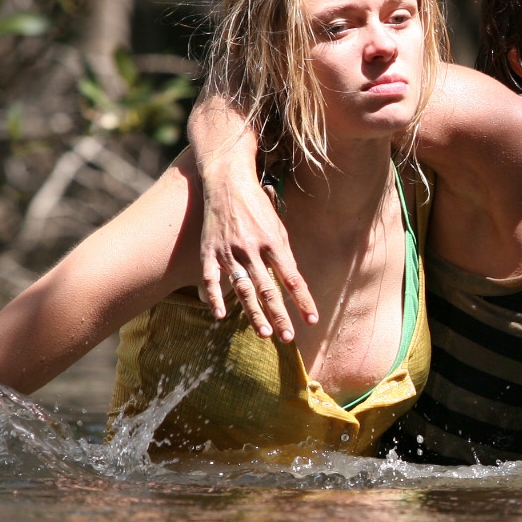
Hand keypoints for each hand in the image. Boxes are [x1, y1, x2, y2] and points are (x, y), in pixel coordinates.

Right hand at [194, 160, 316, 341]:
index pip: (293, 279)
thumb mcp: (278, 227)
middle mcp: (253, 249)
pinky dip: (214, 298)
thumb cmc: (258, 207)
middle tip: (287, 338)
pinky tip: (220, 316)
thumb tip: (294, 283)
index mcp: (274, 243)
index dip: (302, 301)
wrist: (228, 182)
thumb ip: (284, 255)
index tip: (311, 321)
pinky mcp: (210, 251)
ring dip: (253, 313)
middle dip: (279, 316)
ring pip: (243, 289)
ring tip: (264, 334)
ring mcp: (229, 251)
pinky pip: (212, 279)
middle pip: (268, 289)